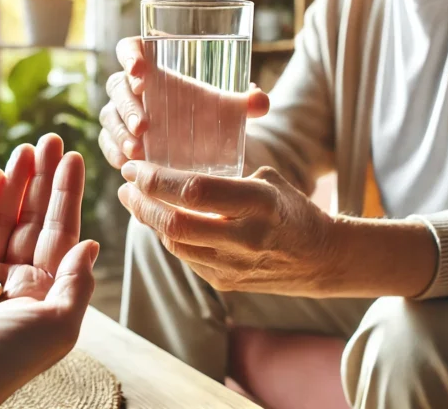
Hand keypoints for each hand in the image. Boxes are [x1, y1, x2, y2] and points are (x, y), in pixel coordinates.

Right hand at [99, 37, 270, 168]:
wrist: (202, 141)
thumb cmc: (207, 112)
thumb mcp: (225, 107)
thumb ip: (244, 103)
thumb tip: (260, 101)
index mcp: (152, 65)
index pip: (130, 48)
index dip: (130, 55)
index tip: (140, 72)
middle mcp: (132, 87)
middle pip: (117, 86)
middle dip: (128, 106)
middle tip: (144, 126)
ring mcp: (121, 113)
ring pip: (110, 116)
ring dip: (119, 133)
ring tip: (138, 151)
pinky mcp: (117, 138)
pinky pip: (106, 142)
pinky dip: (114, 152)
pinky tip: (126, 163)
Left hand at [118, 161, 339, 296]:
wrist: (321, 259)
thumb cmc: (292, 210)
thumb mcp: (269, 181)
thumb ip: (227, 176)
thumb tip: (179, 165)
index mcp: (259, 204)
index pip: (194, 192)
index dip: (157, 179)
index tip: (136, 166)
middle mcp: (244, 238)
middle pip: (175, 223)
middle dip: (142, 202)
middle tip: (126, 184)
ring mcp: (234, 265)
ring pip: (174, 244)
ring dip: (148, 220)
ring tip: (135, 199)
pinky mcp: (226, 283)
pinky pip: (185, 257)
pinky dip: (167, 237)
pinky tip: (159, 220)